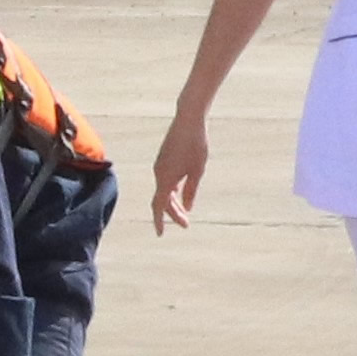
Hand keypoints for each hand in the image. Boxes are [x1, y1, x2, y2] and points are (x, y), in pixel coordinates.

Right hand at [150, 107, 213, 233]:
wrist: (188, 120)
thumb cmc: (196, 145)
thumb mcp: (197, 171)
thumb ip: (191, 190)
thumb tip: (187, 207)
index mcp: (165, 178)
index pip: (159, 206)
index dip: (160, 221)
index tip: (160, 234)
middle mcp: (158, 173)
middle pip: (162, 200)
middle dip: (172, 213)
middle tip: (186, 224)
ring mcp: (160, 165)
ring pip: (163, 190)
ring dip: (172, 202)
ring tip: (185, 212)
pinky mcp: (163, 159)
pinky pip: (164, 180)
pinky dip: (171, 191)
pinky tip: (181, 193)